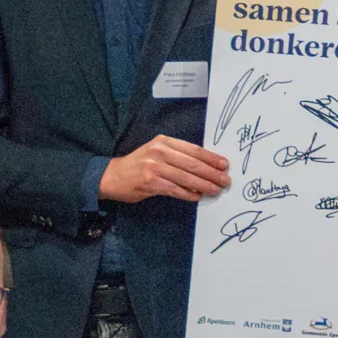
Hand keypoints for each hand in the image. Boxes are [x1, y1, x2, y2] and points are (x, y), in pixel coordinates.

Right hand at [100, 137, 230, 203]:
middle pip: (193, 163)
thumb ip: (177, 157)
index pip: (194, 149)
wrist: (112, 175)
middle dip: (212, 173)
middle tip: (225, 180)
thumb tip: (204, 168)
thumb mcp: (157, 152)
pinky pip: (176, 190)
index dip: (211, 158)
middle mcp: (160, 152)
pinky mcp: (151, 183)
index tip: (224, 165)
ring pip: (186, 177)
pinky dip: (189, 194)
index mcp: (164, 141)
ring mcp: (155, 167)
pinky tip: (198, 196)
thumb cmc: (138, 165)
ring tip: (216, 190)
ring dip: (204, 185)